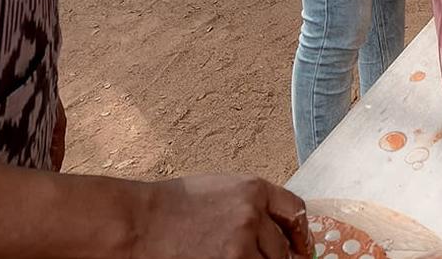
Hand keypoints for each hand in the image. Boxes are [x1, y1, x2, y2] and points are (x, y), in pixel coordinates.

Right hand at [131, 175, 311, 258]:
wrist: (138, 223)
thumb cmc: (171, 207)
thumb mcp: (221, 191)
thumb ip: (251, 205)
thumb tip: (275, 228)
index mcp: (254, 189)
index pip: (295, 211)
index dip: (301, 233)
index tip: (303, 247)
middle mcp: (253, 214)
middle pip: (282, 246)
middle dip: (278, 258)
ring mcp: (242, 242)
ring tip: (238, 257)